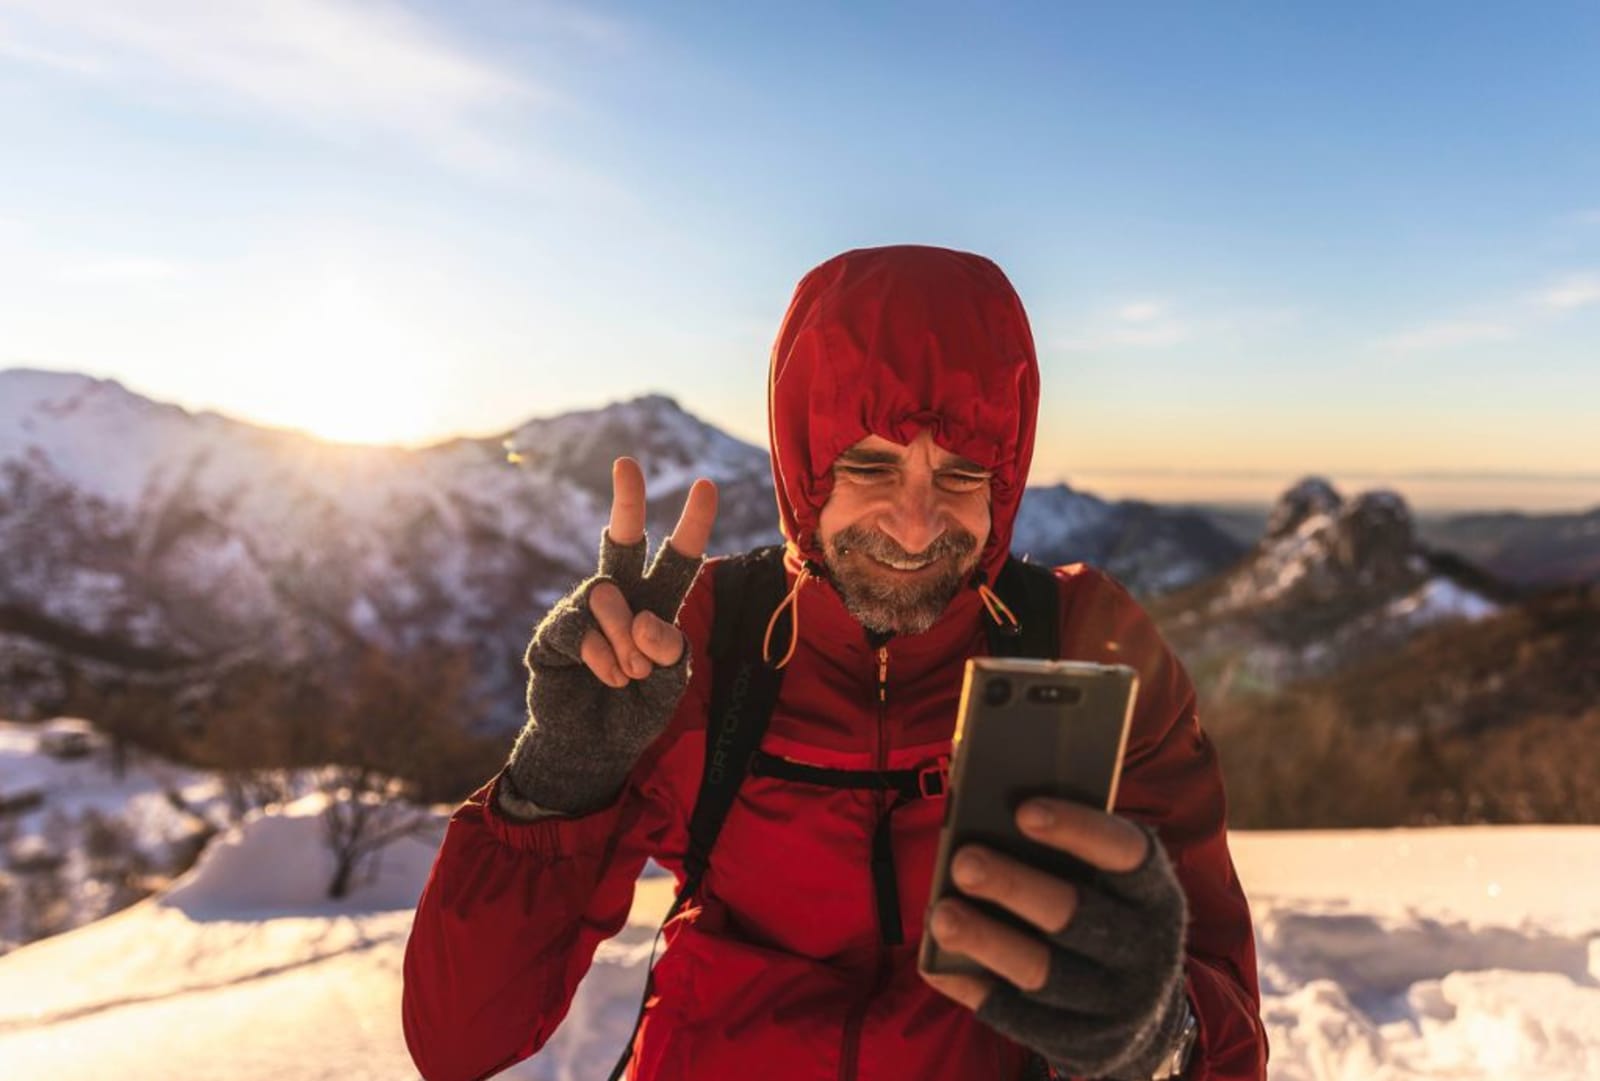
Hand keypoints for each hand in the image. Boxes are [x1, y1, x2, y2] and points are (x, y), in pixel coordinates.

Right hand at [503, 458, 716, 815]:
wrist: (593, 748)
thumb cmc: (636, 710)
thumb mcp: (670, 685)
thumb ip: (670, 651)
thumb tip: (644, 619)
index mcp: (656, 605)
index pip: (678, 560)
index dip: (692, 524)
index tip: (706, 485)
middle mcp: (620, 599)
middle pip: (622, 541)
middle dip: (626, 500)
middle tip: (627, 464)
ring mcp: (583, 612)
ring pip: (608, 594)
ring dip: (625, 639)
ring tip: (630, 674)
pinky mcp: (554, 633)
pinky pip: (580, 627)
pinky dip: (602, 657)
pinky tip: (607, 678)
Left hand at [921, 799, 1190, 1079]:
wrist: (1143, 1011)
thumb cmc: (1104, 914)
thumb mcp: (1107, 882)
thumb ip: (1066, 852)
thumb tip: (987, 818)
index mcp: (1154, 893)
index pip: (1124, 852)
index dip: (1077, 830)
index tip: (1023, 811)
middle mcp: (1146, 948)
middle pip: (1074, 916)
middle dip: (1015, 887)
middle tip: (964, 863)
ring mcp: (1119, 1004)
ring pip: (1043, 972)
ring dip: (987, 941)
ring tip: (942, 916)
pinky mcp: (1087, 1045)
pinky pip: (1021, 1018)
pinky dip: (977, 987)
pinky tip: (941, 962)